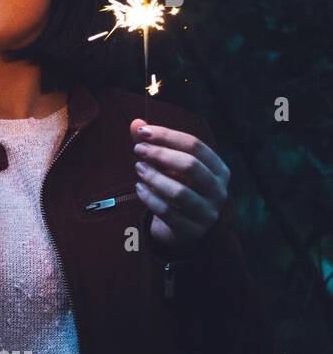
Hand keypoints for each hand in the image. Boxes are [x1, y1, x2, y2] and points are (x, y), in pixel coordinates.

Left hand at [130, 119, 230, 256]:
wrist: (179, 228)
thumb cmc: (175, 188)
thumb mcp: (168, 165)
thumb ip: (153, 144)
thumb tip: (135, 123)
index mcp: (219, 170)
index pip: (195, 145)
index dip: (167, 136)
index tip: (142, 132)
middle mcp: (218, 191)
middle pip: (190, 166)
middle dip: (160, 154)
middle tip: (137, 150)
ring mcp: (207, 213)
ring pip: (179, 192)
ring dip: (154, 177)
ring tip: (138, 168)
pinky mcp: (191, 231)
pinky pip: (167, 212)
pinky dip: (150, 198)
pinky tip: (139, 188)